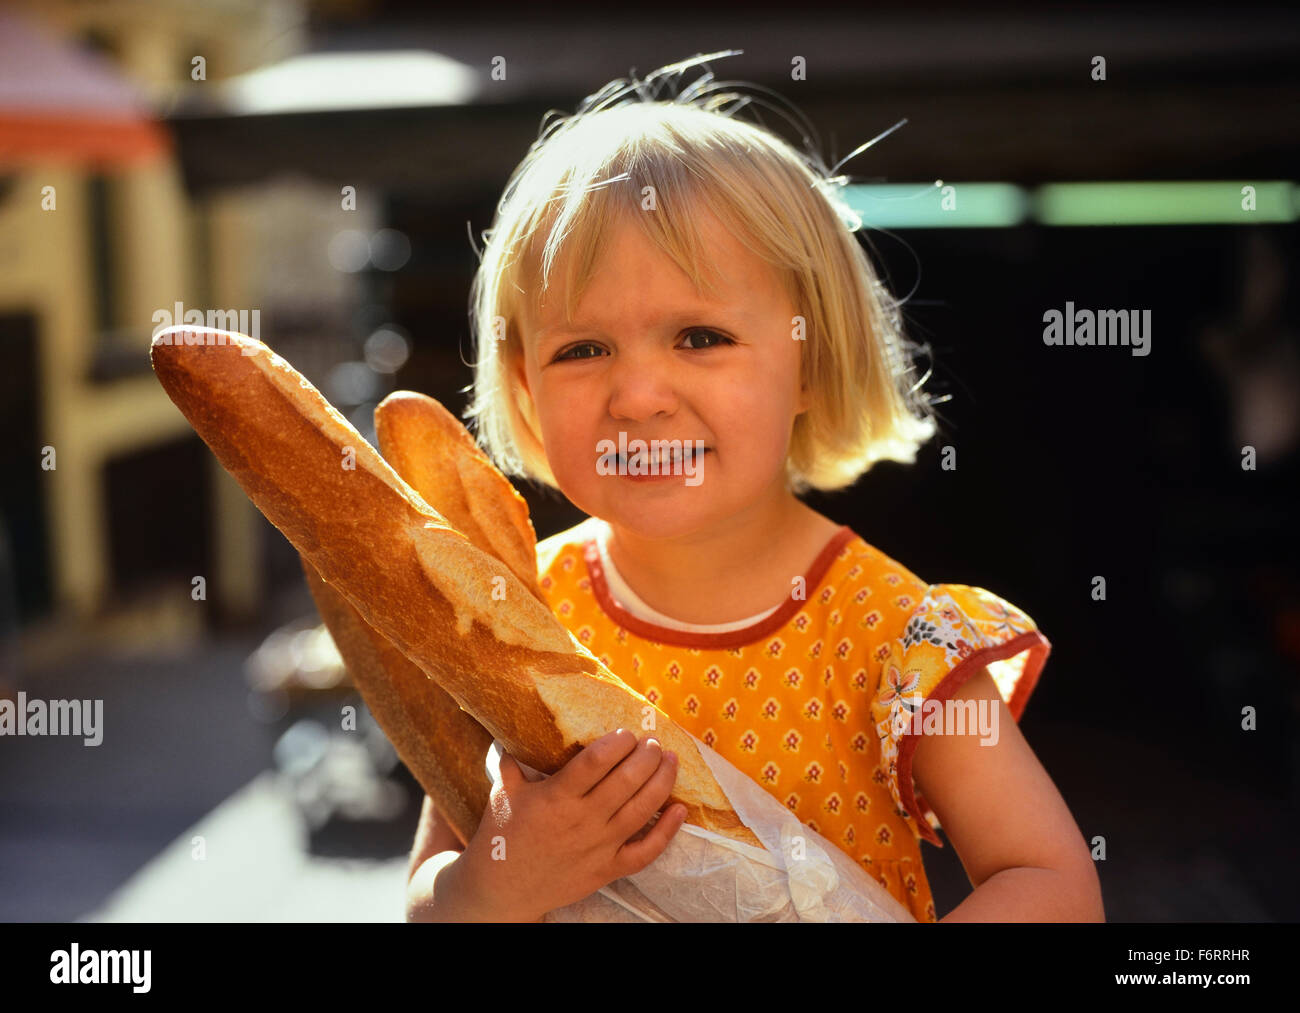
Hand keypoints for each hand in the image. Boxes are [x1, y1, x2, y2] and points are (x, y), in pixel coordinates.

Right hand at [457, 728, 687, 920]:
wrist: (501, 892)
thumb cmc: (501, 838)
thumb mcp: (502, 794)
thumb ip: (511, 760)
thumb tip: (513, 727)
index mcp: (556, 797)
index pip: (596, 761)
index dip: (617, 743)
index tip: (626, 732)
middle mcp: (582, 820)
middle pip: (626, 782)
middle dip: (646, 756)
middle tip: (653, 742)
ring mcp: (598, 847)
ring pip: (641, 810)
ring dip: (661, 782)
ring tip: (670, 760)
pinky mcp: (608, 870)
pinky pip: (645, 852)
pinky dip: (667, 831)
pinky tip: (680, 810)